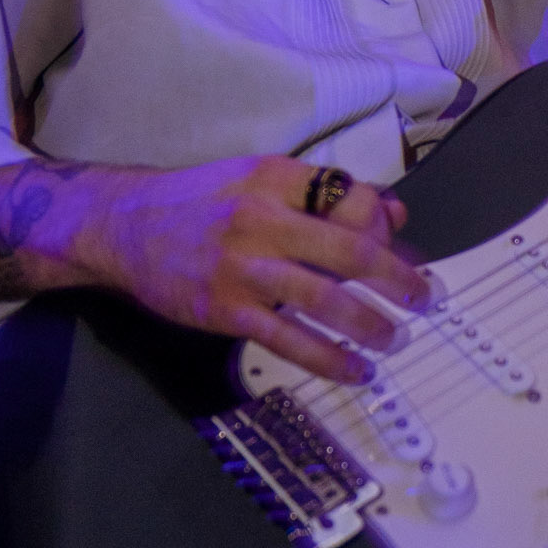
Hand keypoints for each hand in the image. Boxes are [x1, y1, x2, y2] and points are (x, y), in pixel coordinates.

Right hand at [81, 156, 427, 383]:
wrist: (122, 225)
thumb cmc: (200, 201)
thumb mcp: (260, 180)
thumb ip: (325, 196)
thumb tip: (395, 212)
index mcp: (275, 176)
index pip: (351, 197)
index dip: (384, 226)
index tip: (397, 248)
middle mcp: (261, 216)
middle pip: (349, 249)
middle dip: (397, 278)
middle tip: (425, 297)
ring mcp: (242, 266)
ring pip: (325, 298)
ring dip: (371, 323)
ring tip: (395, 338)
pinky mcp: (225, 309)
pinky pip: (289, 339)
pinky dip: (330, 359)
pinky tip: (356, 370)